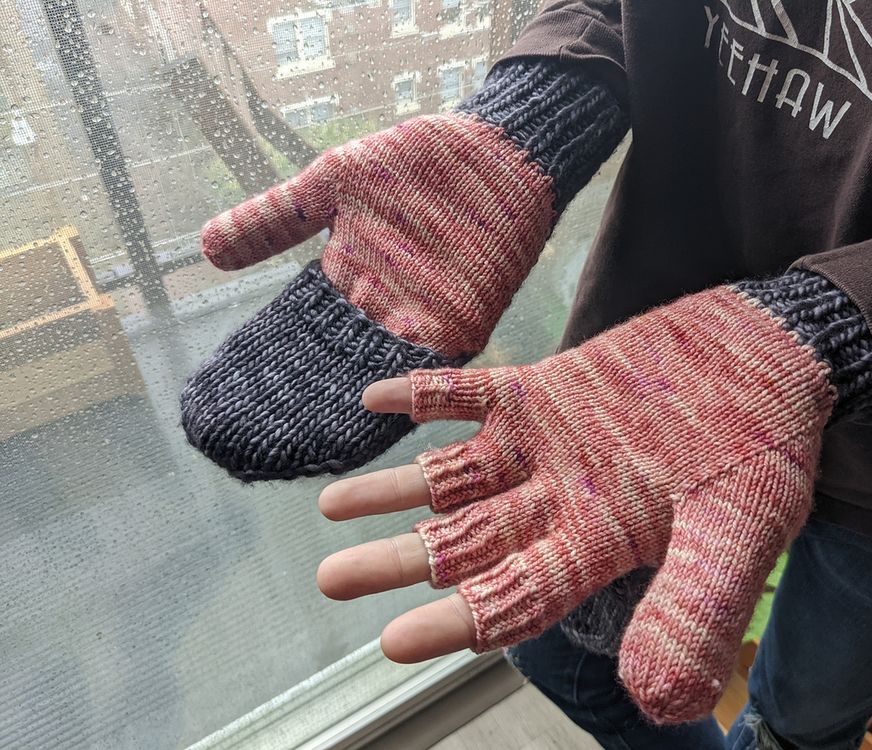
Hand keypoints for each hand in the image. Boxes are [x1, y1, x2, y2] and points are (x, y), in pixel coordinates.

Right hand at [181, 114, 554, 480]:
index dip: (251, 369)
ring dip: (322, 418)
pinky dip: (385, 403)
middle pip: (319, 370)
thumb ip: (274, 220)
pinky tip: (348, 430)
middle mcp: (374, 312)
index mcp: (342, 279)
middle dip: (276, 408)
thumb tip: (205, 250)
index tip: (207, 402)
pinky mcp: (457, 329)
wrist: (495, 148)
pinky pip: (416, 376)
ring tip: (275, 453)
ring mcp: (414, 323)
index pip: (288, 335)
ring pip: (362, 382)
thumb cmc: (417, 161)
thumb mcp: (331, 185)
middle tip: (227, 446)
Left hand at [316, 286, 835, 723]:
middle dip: (402, 561)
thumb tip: (660, 705)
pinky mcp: (549, 386)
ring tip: (330, 507)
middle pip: (467, 541)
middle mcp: (562, 501)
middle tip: (332, 580)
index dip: (458, 623)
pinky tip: (375, 399)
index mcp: (602, 545)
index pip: (516, 596)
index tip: (393, 642)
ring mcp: (549, 443)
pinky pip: (475, 390)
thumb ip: (697, 611)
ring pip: (457, 474)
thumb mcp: (741, 533)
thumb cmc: (766, 447)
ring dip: (396, 488)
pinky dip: (428, 394)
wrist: (769, 354)